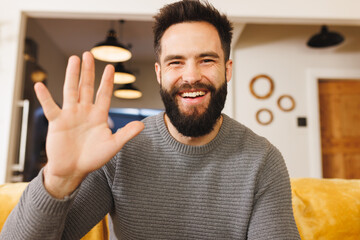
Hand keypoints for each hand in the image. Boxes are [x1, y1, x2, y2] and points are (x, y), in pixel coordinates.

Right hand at [34, 52, 143, 197]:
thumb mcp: (112, 146)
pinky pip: (50, 107)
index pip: (104, 94)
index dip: (107, 81)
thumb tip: (142, 125)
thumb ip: (126, 134)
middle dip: (88, 71)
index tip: (110, 67)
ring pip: (71, 91)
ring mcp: (70, 115)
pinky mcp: (57, 122)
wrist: (73, 170)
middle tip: (88, 54)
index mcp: (98, 116)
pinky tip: (39, 85)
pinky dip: (45, 97)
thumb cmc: (93, 158)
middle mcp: (85, 111)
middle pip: (87, 87)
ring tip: (73, 60)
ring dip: (72, 75)